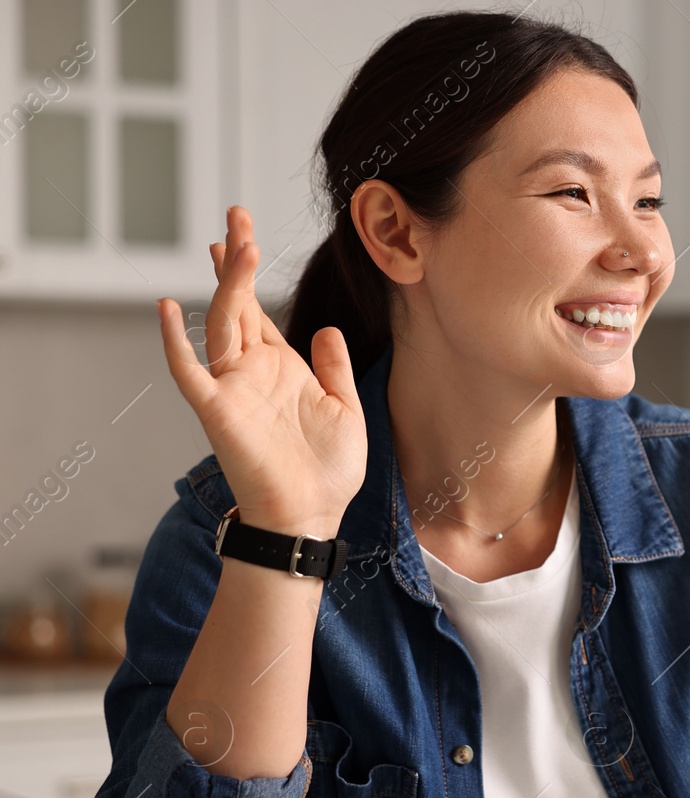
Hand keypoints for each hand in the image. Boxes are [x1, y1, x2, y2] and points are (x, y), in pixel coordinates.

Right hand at [158, 206, 366, 539]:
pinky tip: (169, 309)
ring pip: (222, 323)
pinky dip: (175, 341)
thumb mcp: (346, 410)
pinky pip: (189, 370)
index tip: (242, 234)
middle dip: (235, 259)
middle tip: (235, 214)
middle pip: (237, 304)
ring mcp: (232, 388)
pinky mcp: (217, 411)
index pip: (258, 310)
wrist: (310, 517)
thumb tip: (327, 328)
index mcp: (282, 369)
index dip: (248, 273)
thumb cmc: (328, 473)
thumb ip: (334, 368)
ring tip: (232, 243)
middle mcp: (253, 372)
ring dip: (227, 283)